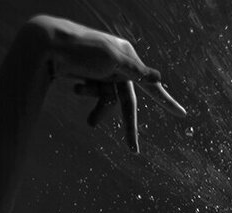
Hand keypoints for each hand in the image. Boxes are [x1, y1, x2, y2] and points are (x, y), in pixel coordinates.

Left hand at [29, 15, 185, 151]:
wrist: (49, 44)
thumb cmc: (82, 49)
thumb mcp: (111, 60)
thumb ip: (136, 72)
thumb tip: (158, 79)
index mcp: (128, 58)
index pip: (152, 86)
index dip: (167, 103)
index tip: (182, 115)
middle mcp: (119, 64)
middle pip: (127, 102)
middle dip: (127, 125)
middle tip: (133, 149)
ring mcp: (104, 69)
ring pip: (108, 100)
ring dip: (99, 110)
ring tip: (89, 123)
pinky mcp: (90, 74)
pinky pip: (94, 92)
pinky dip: (86, 92)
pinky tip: (75, 87)